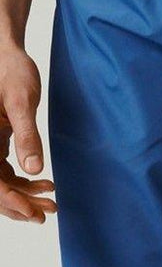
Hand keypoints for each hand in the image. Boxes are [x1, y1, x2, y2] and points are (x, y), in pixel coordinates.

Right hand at [0, 42, 56, 222]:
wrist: (8, 55)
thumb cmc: (12, 72)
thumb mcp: (22, 102)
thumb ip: (27, 135)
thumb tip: (34, 169)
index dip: (11, 202)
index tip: (34, 212)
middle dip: (19, 205)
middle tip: (48, 212)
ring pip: (0, 183)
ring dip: (23, 196)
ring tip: (51, 201)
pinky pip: (5, 172)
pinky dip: (23, 182)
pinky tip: (45, 184)